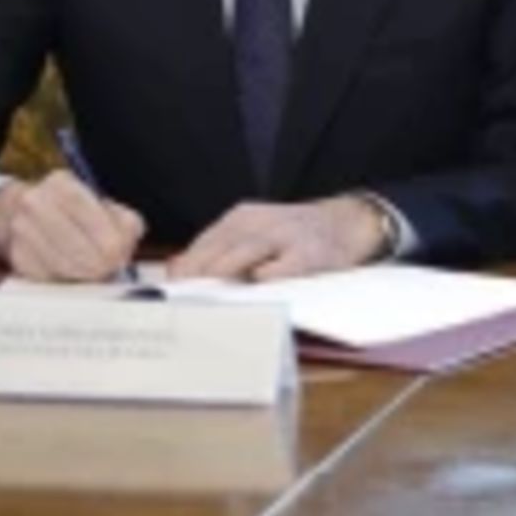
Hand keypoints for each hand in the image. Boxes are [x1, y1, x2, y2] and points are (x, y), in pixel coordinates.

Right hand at [0, 170, 148, 282]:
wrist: (20, 211)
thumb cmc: (73, 211)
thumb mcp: (101, 204)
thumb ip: (124, 223)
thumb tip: (124, 251)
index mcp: (62, 184)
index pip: (91, 215)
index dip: (111, 241)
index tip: (122, 255)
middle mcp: (36, 203)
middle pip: (78, 246)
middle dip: (101, 264)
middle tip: (111, 269)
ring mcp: (22, 230)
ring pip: (65, 266)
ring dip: (85, 274)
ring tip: (93, 269)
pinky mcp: (18, 257)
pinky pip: (51, 278)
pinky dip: (67, 279)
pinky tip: (72, 270)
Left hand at [169, 196, 386, 281]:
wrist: (347, 222)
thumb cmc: (294, 237)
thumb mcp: (253, 234)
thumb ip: (218, 250)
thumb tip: (175, 269)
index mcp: (242, 218)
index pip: (206, 242)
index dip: (186, 266)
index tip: (169, 290)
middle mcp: (261, 223)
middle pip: (220, 245)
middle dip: (198, 272)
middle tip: (180, 296)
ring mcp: (286, 235)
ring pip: (246, 250)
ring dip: (224, 271)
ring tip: (207, 292)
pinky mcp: (309, 253)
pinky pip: (284, 264)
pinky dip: (267, 274)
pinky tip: (255, 286)